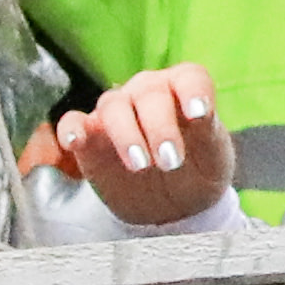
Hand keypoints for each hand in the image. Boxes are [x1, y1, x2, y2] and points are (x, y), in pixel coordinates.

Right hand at [32, 62, 235, 227]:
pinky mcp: (90, 136)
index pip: (189, 78)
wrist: (173, 206)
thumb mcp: (213, 158)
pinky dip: (71, 129)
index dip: (193, 92)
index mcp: (184, 89)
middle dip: (159, 127)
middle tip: (171, 161)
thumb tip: (202, 114)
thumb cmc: (198, 172)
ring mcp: (117, 112)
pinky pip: (72, 122)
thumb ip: (209, 133)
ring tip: (140, 165)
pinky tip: (74, 142)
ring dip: (125, 134)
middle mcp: (148, 92)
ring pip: (112, 105)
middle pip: (149, 93)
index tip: (199, 114)